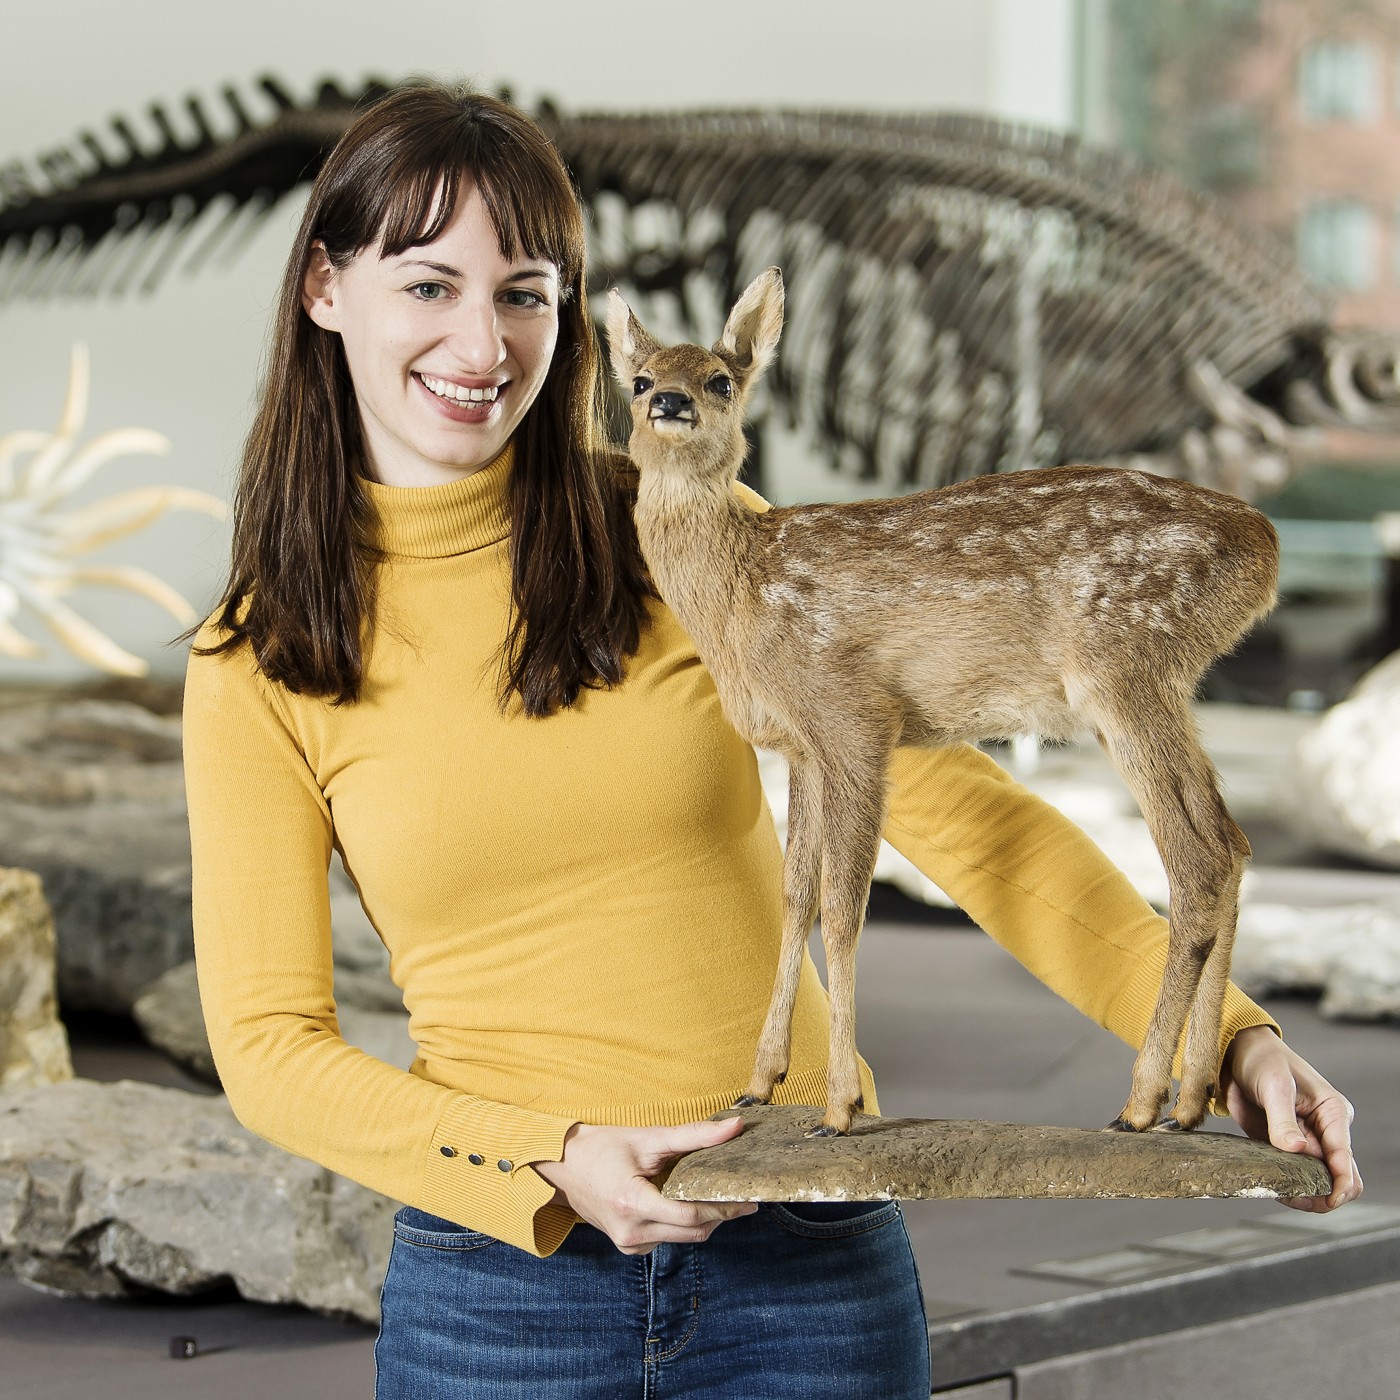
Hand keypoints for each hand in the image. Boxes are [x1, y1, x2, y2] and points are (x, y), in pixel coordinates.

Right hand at [532, 1116, 758, 1253]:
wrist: (562, 1166)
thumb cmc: (602, 1148)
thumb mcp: (648, 1138)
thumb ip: (693, 1135)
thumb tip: (735, 1126)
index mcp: (632, 1204)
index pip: (690, 1216)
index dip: (723, 1208)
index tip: (747, 1198)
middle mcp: (631, 1232)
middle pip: (692, 1231)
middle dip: (720, 1216)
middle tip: (744, 1196)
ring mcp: (628, 1243)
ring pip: (682, 1237)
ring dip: (703, 1219)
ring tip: (720, 1195)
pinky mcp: (629, 1245)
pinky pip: (667, 1238)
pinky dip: (682, 1222)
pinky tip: (687, 1201)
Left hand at [1219, 1024, 1362, 1211]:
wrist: (1236, 1051)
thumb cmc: (1262, 1059)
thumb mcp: (1274, 1085)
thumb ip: (1283, 1119)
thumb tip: (1296, 1149)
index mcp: (1332, 1114)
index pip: (1345, 1159)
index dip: (1339, 1184)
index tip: (1325, 1200)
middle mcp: (1324, 1130)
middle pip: (1337, 1176)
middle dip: (1322, 1194)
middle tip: (1294, 1197)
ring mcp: (1304, 1139)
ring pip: (1316, 1179)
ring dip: (1304, 1192)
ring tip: (1279, 1192)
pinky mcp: (1283, 1144)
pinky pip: (1293, 1173)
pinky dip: (1287, 1183)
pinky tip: (1270, 1184)